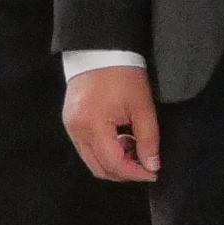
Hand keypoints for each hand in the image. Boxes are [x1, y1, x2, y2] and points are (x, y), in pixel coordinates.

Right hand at [63, 63, 161, 182]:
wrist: (99, 51)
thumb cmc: (124, 76)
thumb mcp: (142, 107)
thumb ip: (148, 139)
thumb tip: (152, 165)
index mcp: (93, 126)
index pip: (113, 163)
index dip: (135, 173)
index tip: (153, 173)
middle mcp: (76, 131)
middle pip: (98, 168)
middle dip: (124, 172)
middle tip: (145, 165)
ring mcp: (70, 127)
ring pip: (91, 160)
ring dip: (114, 162)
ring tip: (135, 148)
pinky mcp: (70, 122)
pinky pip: (86, 147)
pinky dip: (104, 151)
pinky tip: (121, 139)